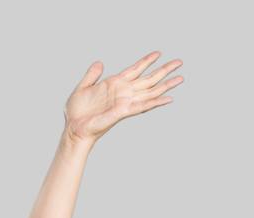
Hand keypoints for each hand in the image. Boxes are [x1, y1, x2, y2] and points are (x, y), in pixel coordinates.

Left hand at [63, 50, 183, 145]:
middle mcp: (124, 93)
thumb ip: (92, 75)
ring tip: (180, 78)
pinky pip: (143, 106)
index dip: (147, 61)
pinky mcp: (123, 112)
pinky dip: (156, 102)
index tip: (158, 53)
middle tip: (180, 62)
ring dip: (166, 85)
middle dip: (164, 71)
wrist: (73, 128)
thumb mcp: (83, 87)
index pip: (135, 69)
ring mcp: (125, 102)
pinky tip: (168, 98)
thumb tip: (99, 63)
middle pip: (149, 79)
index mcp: (115, 84)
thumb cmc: (77, 112)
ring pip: (151, 91)